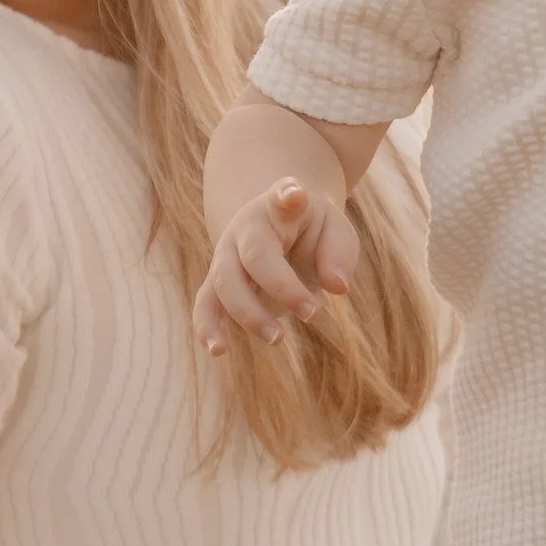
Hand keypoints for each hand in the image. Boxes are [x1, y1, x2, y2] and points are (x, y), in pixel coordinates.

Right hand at [194, 178, 360, 351]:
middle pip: (255, 254)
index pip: (282, 196)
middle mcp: (247, 227)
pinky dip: (208, 327)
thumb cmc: (313, 232)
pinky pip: (206, 304)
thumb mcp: (336, 233)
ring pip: (225, 283)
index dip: (286, 195)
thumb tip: (337, 287)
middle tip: (313, 313)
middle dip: (282, 287)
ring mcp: (227, 254)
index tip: (294, 194)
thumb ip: (339, 255)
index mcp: (280, 206)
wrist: (279, 232)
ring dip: (249, 314)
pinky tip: (218, 351)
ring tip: (277, 339)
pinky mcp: (218, 282)